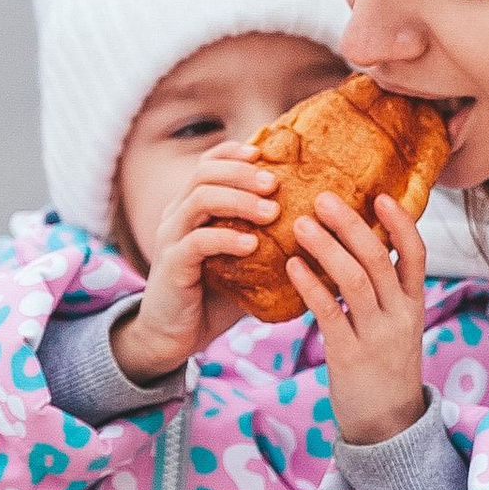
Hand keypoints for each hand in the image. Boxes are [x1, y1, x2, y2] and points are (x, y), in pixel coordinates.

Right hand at [111, 149, 281, 382]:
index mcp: (190, 207)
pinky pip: (196, 242)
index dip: (234, 153)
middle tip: (275, 183)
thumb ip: (266, 241)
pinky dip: (226, 238)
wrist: (175, 336)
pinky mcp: (171, 265)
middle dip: (242, 173)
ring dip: (239, 200)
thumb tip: (318, 229)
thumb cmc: (214, 296)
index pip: (207, 164)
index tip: (265, 154)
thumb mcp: (243, 262)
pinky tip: (252, 245)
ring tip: (272, 212)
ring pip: (200, 200)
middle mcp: (176, 215)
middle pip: (204, 173)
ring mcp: (171, 238)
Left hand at [288, 190, 428, 449]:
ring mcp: (377, 338)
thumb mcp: (396, 327)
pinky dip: (311, 286)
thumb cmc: (384, 369)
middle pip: (379, 259)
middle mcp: (400, 317)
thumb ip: (383, 293)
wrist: (388, 428)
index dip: (400, 222)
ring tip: (301, 224)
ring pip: (355, 281)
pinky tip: (292, 266)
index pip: (416, 255)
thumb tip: (356, 248)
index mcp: (414, 306)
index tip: (380, 194)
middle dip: (351, 225)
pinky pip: (330, 313)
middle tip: (322, 198)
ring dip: (327, 248)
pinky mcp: (349, 357)